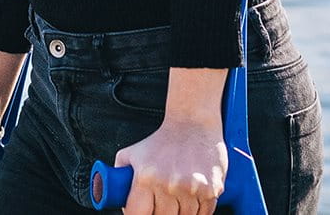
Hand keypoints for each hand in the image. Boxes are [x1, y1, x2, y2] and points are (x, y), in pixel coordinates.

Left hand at [111, 117, 226, 214]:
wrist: (193, 123)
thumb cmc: (161, 140)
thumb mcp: (130, 154)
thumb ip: (119, 176)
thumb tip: (117, 199)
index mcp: (146, 178)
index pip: (137, 214)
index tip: (139, 213)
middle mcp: (169, 185)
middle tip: (159, 206)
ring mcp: (192, 189)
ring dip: (179, 214)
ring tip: (176, 202)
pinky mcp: (212, 189)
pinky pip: (204, 213)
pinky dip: (197, 212)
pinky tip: (191, 202)